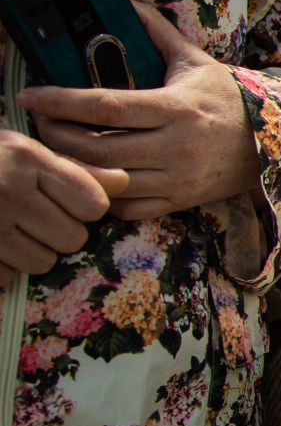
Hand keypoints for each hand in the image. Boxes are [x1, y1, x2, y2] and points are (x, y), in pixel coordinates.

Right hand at [0, 128, 127, 274]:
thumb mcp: (24, 149)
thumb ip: (74, 169)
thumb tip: (123, 182)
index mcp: (27, 159)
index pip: (93, 204)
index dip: (87, 206)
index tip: (68, 200)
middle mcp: (7, 190)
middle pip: (73, 238)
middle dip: (62, 232)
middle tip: (39, 217)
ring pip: (43, 262)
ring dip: (35, 252)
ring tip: (15, 230)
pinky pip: (8, 275)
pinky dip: (4, 265)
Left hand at [18, 2, 260, 219]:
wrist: (272, 144)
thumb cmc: (228, 100)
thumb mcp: (196, 63)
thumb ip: (158, 33)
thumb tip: (126, 1)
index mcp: (178, 109)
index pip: (107, 107)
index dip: (62, 102)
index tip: (31, 96)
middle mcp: (177, 147)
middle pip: (99, 148)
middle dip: (58, 136)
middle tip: (39, 122)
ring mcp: (178, 179)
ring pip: (110, 181)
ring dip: (75, 166)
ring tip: (57, 149)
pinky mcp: (180, 201)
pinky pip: (129, 208)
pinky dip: (103, 194)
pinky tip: (91, 176)